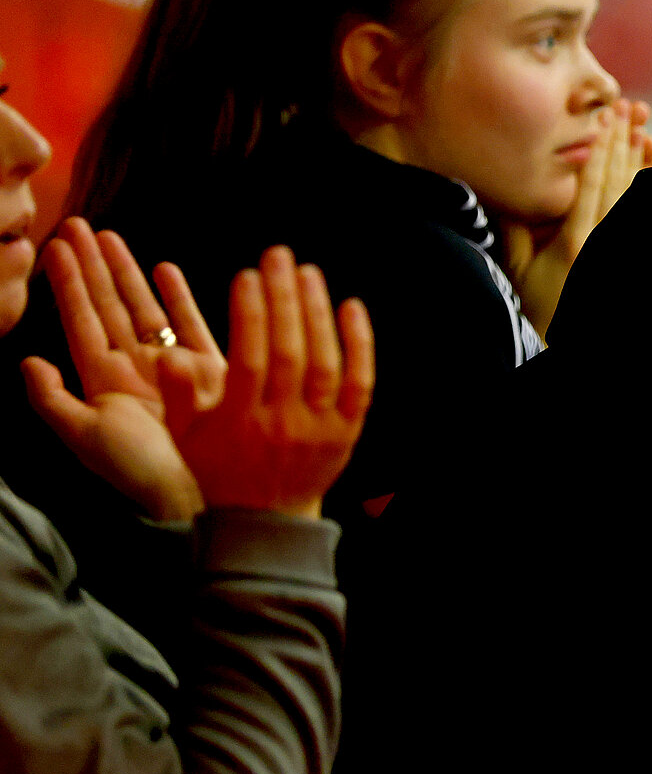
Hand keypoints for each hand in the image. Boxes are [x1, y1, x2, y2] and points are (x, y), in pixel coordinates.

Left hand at [23, 219, 224, 519]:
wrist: (199, 493)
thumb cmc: (141, 472)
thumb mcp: (86, 439)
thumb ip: (53, 401)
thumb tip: (27, 361)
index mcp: (103, 380)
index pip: (80, 320)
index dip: (67, 282)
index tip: (54, 247)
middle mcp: (135, 368)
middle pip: (108, 305)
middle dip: (93, 264)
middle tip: (78, 224)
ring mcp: (171, 367)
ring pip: (144, 307)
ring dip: (127, 272)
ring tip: (112, 236)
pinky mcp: (209, 370)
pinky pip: (191, 324)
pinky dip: (177, 296)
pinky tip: (165, 269)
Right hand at [168, 246, 373, 518]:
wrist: (267, 518)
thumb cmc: (219, 467)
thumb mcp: (185, 437)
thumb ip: (177, 395)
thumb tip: (168, 354)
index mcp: (239, 422)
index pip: (248, 359)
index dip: (250, 315)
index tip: (246, 275)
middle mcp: (283, 423)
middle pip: (288, 352)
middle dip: (284, 299)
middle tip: (278, 255)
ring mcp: (320, 427)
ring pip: (325, 363)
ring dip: (317, 313)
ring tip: (308, 271)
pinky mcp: (347, 430)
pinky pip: (361, 383)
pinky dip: (359, 344)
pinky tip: (350, 306)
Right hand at [503, 97, 651, 335]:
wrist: (559, 343)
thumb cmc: (539, 308)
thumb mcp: (518, 270)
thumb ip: (515, 231)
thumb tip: (508, 190)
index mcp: (577, 242)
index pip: (591, 184)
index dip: (599, 148)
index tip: (605, 118)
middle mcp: (603, 242)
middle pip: (618, 183)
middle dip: (623, 144)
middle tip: (630, 110)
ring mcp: (615, 247)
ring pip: (632, 198)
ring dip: (638, 163)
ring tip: (645, 131)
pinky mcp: (616, 251)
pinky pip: (634, 215)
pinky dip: (642, 192)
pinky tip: (648, 173)